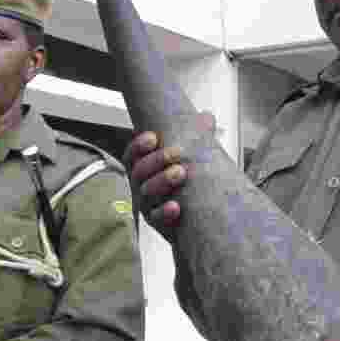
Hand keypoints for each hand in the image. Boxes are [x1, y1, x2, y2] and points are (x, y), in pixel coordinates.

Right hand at [121, 112, 215, 237]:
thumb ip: (197, 138)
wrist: (196, 220)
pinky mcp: (158, 223)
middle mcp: (141, 186)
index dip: (138, 145)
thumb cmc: (188, 184)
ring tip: (181, 172)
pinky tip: (176, 206)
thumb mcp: (192, 159)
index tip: (152, 137)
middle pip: (138, 172)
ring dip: (161, 181)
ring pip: (145, 193)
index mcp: (144, 169)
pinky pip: (155, 218)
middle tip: (177, 152)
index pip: (132, 155)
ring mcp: (148, 205)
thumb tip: (207, 117)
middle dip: (156, 160)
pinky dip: (164, 212)